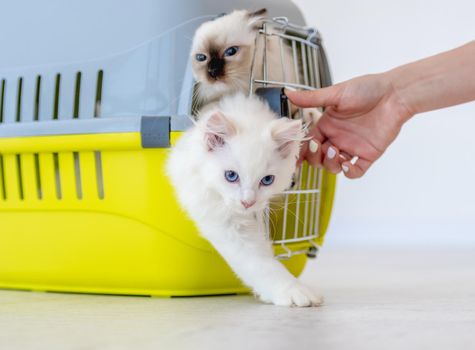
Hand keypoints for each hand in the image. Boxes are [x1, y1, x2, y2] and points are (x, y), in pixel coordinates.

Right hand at [287, 73, 412, 177]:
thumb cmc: (368, 88)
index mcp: (327, 125)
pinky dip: (349, 172)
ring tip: (335, 151)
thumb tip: (288, 94)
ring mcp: (352, 147)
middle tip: (321, 148)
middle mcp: (337, 138)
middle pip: (318, 158)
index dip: (303, 149)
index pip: (309, 142)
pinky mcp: (368, 154)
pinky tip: (347, 163)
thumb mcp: (336, 93)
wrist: (395, 94)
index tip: (298, 153)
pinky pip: (355, 171)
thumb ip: (312, 99)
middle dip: (315, 158)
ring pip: (333, 166)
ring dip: (330, 164)